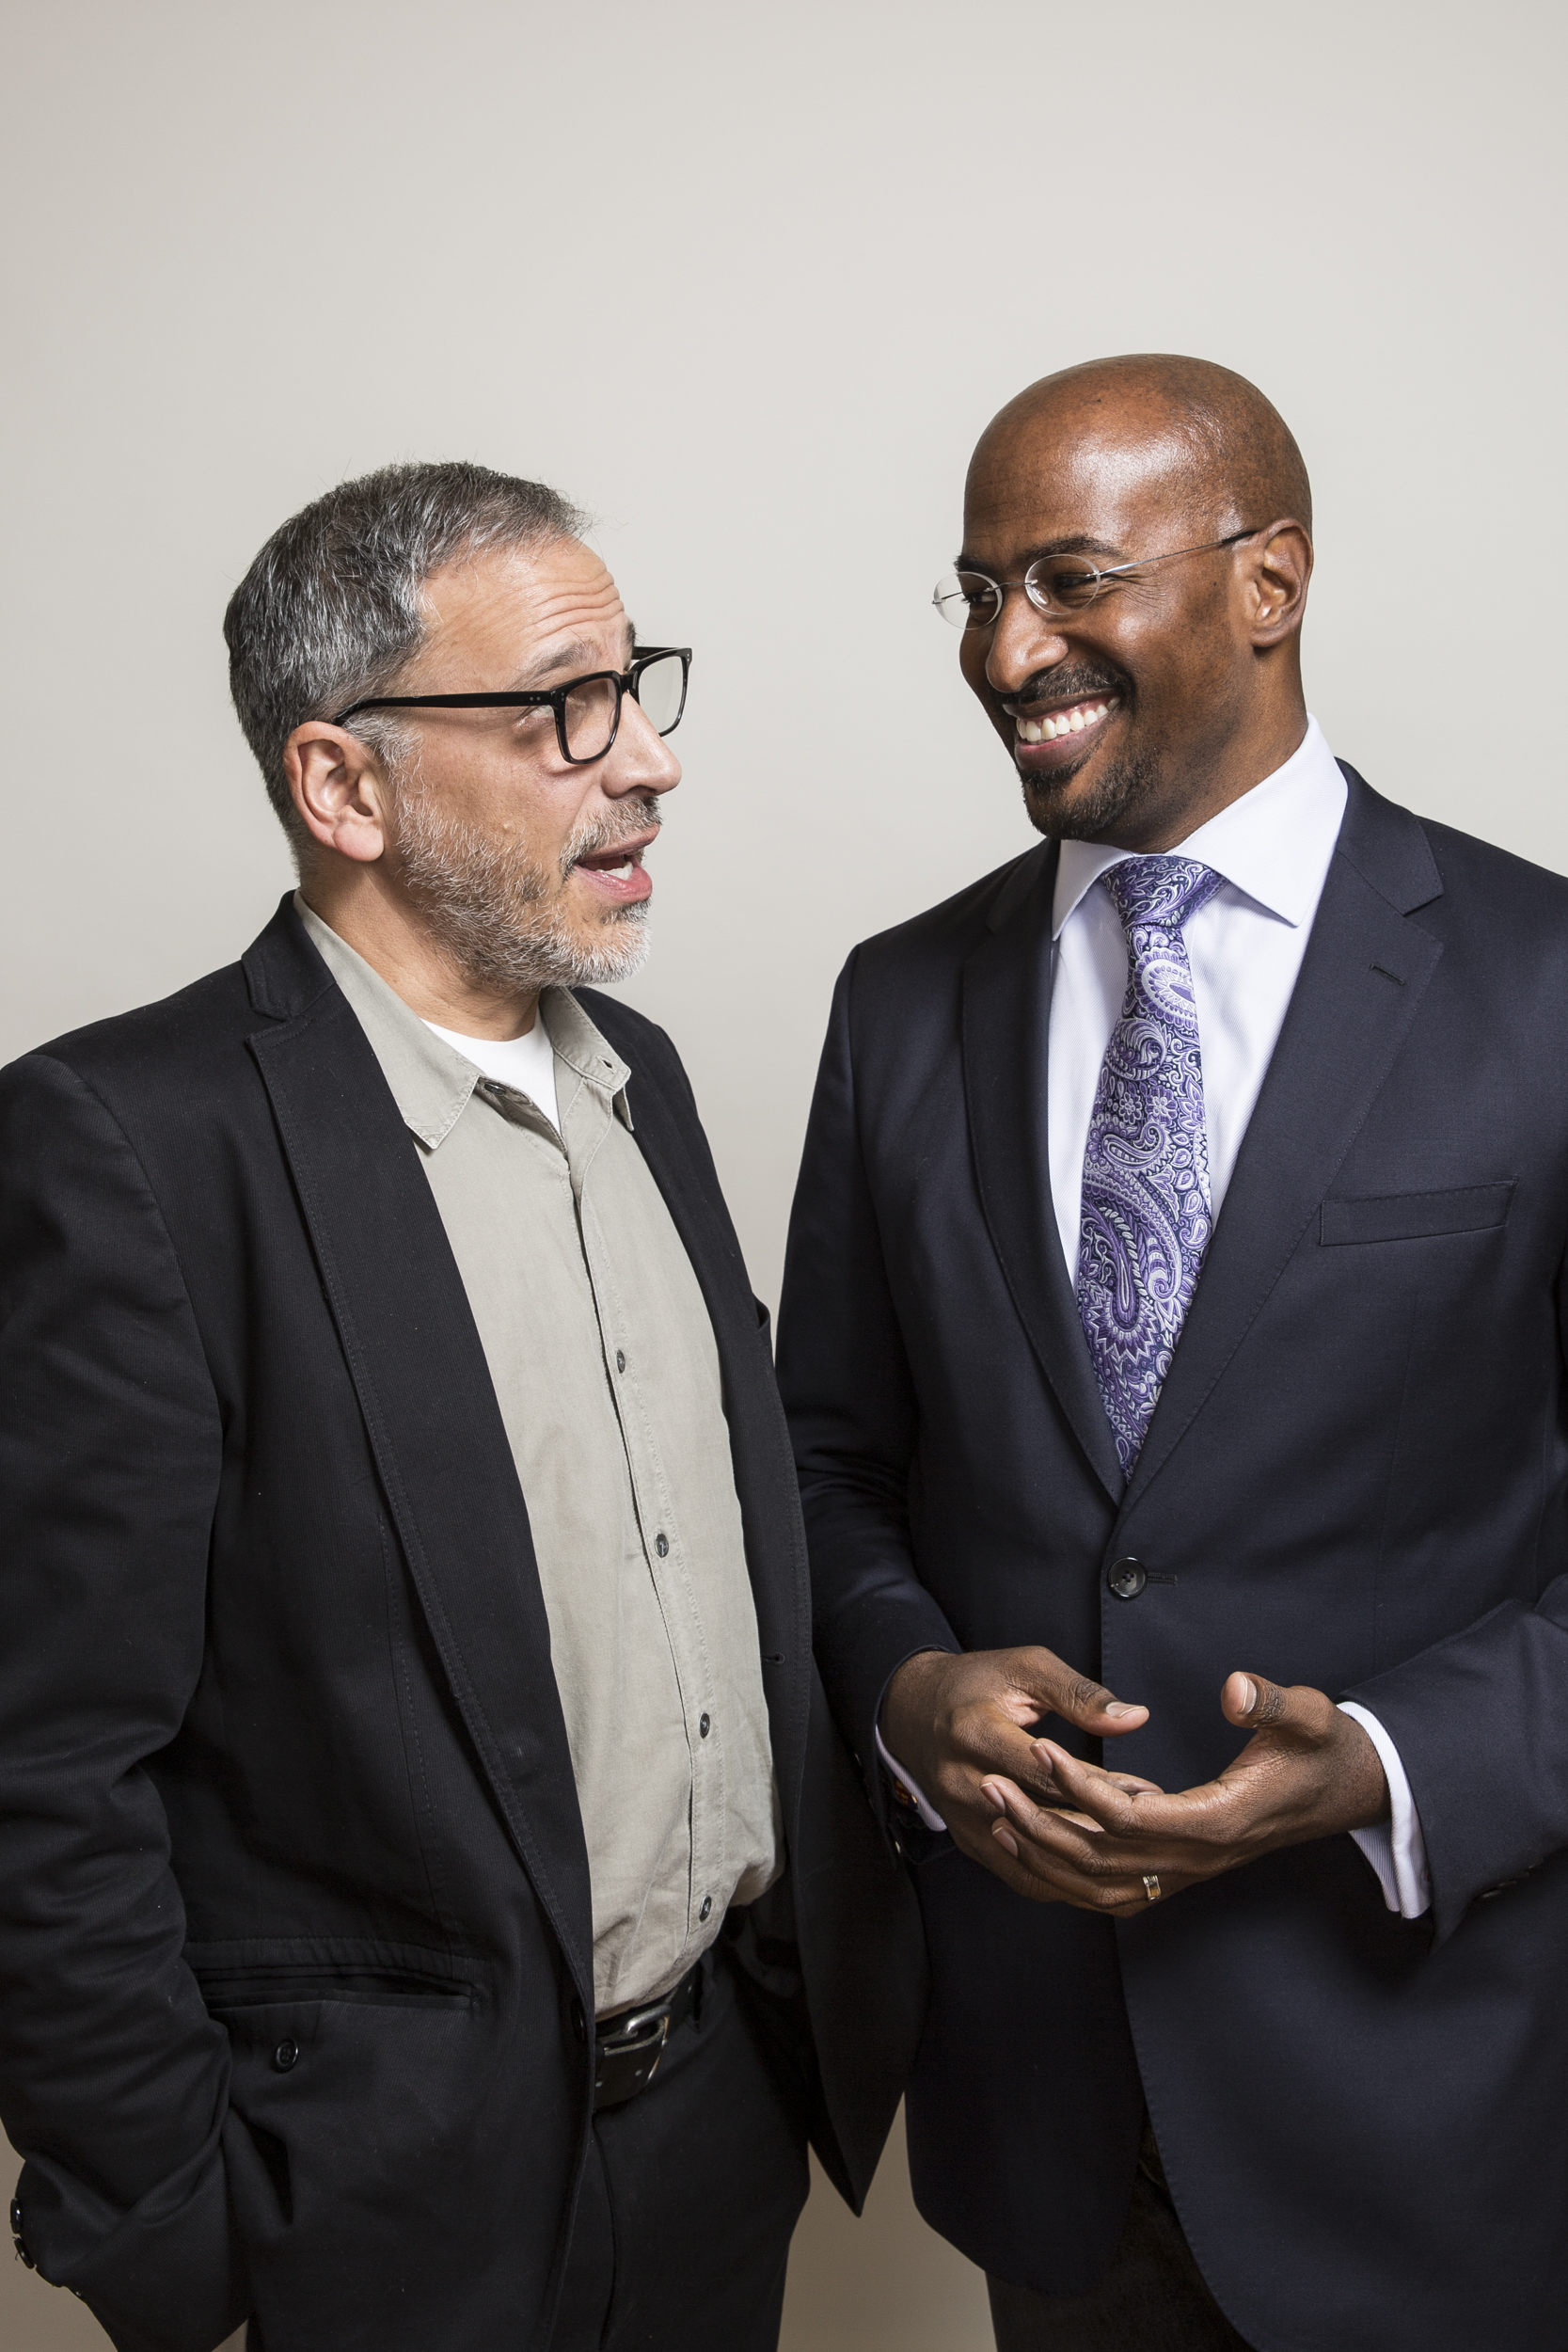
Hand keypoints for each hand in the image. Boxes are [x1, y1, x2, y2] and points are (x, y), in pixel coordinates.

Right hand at [879, 1646, 1155, 1892]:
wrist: (912, 1711)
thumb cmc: (976, 1683)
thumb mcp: (1025, 1669)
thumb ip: (1079, 1694)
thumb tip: (1134, 1718)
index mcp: (974, 1731)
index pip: (1045, 1772)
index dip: (1100, 1784)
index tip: (1148, 1791)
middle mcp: (960, 1780)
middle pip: (1039, 1819)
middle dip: (1101, 1825)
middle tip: (1151, 1827)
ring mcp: (959, 1817)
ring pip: (1029, 1857)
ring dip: (1082, 1860)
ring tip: (1130, 1853)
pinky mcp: (964, 1839)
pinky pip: (1016, 1873)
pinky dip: (1058, 1877)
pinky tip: (1094, 1870)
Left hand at [980, 1670, 1389, 1915]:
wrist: (1348, 1791)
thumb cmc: (1325, 1749)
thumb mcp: (1311, 1715)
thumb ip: (1271, 1701)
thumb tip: (1232, 1690)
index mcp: (1221, 1820)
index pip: (1133, 1817)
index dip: (1082, 1788)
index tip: (1041, 1750)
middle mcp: (1200, 1857)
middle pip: (1103, 1860)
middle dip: (1042, 1823)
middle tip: (991, 1782)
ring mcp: (1191, 1871)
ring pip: (1102, 1886)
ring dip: (1046, 1856)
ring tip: (998, 1814)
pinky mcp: (1183, 1870)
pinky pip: (1116, 1890)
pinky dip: (1070, 1878)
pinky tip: (1035, 1846)